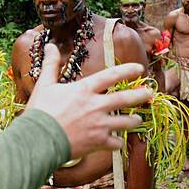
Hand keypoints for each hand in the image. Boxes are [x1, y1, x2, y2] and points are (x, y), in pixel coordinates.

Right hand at [26, 44, 149, 158]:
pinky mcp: (98, 143)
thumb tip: (49, 45)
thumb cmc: (40, 111)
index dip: (128, 70)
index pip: (112, 75)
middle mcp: (96, 106)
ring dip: (134, 120)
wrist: (38, 140)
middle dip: (141, 95)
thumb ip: (51, 65)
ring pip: (127, 122)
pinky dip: (117, 142)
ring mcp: (100, 125)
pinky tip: (117, 141)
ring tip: (137, 119)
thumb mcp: (44, 85)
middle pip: (126, 98)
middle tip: (150, 93)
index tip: (139, 69)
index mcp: (85, 89)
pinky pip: (117, 143)